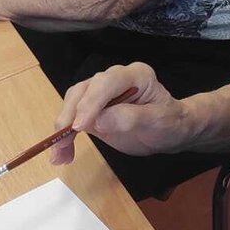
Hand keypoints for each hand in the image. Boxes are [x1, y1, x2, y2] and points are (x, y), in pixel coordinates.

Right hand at [50, 63, 185, 168]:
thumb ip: (131, 118)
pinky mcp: (92, 111)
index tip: (80, 126)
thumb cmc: (170, 122)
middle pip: (83, 91)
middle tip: (62, 141)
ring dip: (62, 128)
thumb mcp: (158, 121)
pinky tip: (62, 154)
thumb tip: (98, 121)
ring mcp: (100, 95)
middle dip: (70, 116)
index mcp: (134, 75)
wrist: (170, 131)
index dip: (91, 103)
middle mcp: (113, 80)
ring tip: (59, 154)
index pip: (106, 83)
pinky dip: (65, 137)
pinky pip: (73, 120)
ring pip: (73, 103)